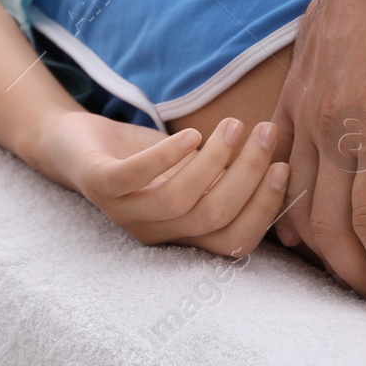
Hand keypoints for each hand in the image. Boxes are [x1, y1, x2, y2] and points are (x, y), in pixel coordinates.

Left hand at [39, 110, 288, 256]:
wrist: (74, 146)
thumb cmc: (145, 160)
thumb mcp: (193, 172)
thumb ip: (229, 179)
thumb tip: (290, 170)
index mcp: (185, 235)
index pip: (234, 241)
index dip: (264, 208)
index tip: (285, 166)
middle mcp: (157, 233)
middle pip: (214, 218)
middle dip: (249, 174)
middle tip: (267, 132)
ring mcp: (124, 212)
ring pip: (180, 200)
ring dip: (215, 159)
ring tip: (233, 124)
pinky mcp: (98, 184)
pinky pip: (133, 179)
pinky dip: (166, 157)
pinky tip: (191, 134)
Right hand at [275, 0, 365, 309]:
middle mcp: (333, 125)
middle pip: (329, 229)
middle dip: (354, 273)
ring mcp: (306, 107)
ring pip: (295, 200)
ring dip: (319, 243)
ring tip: (348, 266)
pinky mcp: (295, 88)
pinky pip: (281, 160)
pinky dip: (288, 198)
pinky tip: (304, 217)